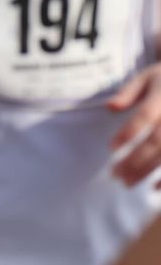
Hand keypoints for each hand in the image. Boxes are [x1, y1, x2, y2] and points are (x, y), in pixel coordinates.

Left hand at [108, 63, 160, 185]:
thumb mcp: (147, 76)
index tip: (111, 147)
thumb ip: (128, 91)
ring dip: (148, 171)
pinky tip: (155, 188)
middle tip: (114, 174)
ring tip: (127, 182)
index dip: (129, 132)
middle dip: (135, 160)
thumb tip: (109, 107)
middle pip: (157, 142)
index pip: (145, 116)